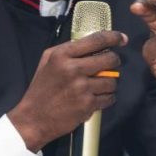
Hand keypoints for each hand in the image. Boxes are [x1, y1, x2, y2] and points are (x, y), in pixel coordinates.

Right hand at [8, 30, 126, 151]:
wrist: (34, 118)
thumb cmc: (41, 89)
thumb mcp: (47, 61)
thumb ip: (68, 49)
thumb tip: (92, 43)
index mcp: (62, 55)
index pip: (96, 40)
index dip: (113, 37)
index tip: (122, 38)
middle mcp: (73, 69)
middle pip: (110, 59)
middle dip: (114, 61)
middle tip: (110, 65)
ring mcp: (81, 87)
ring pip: (112, 80)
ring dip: (109, 83)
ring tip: (98, 85)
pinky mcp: (87, 104)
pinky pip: (109, 98)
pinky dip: (106, 98)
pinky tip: (96, 98)